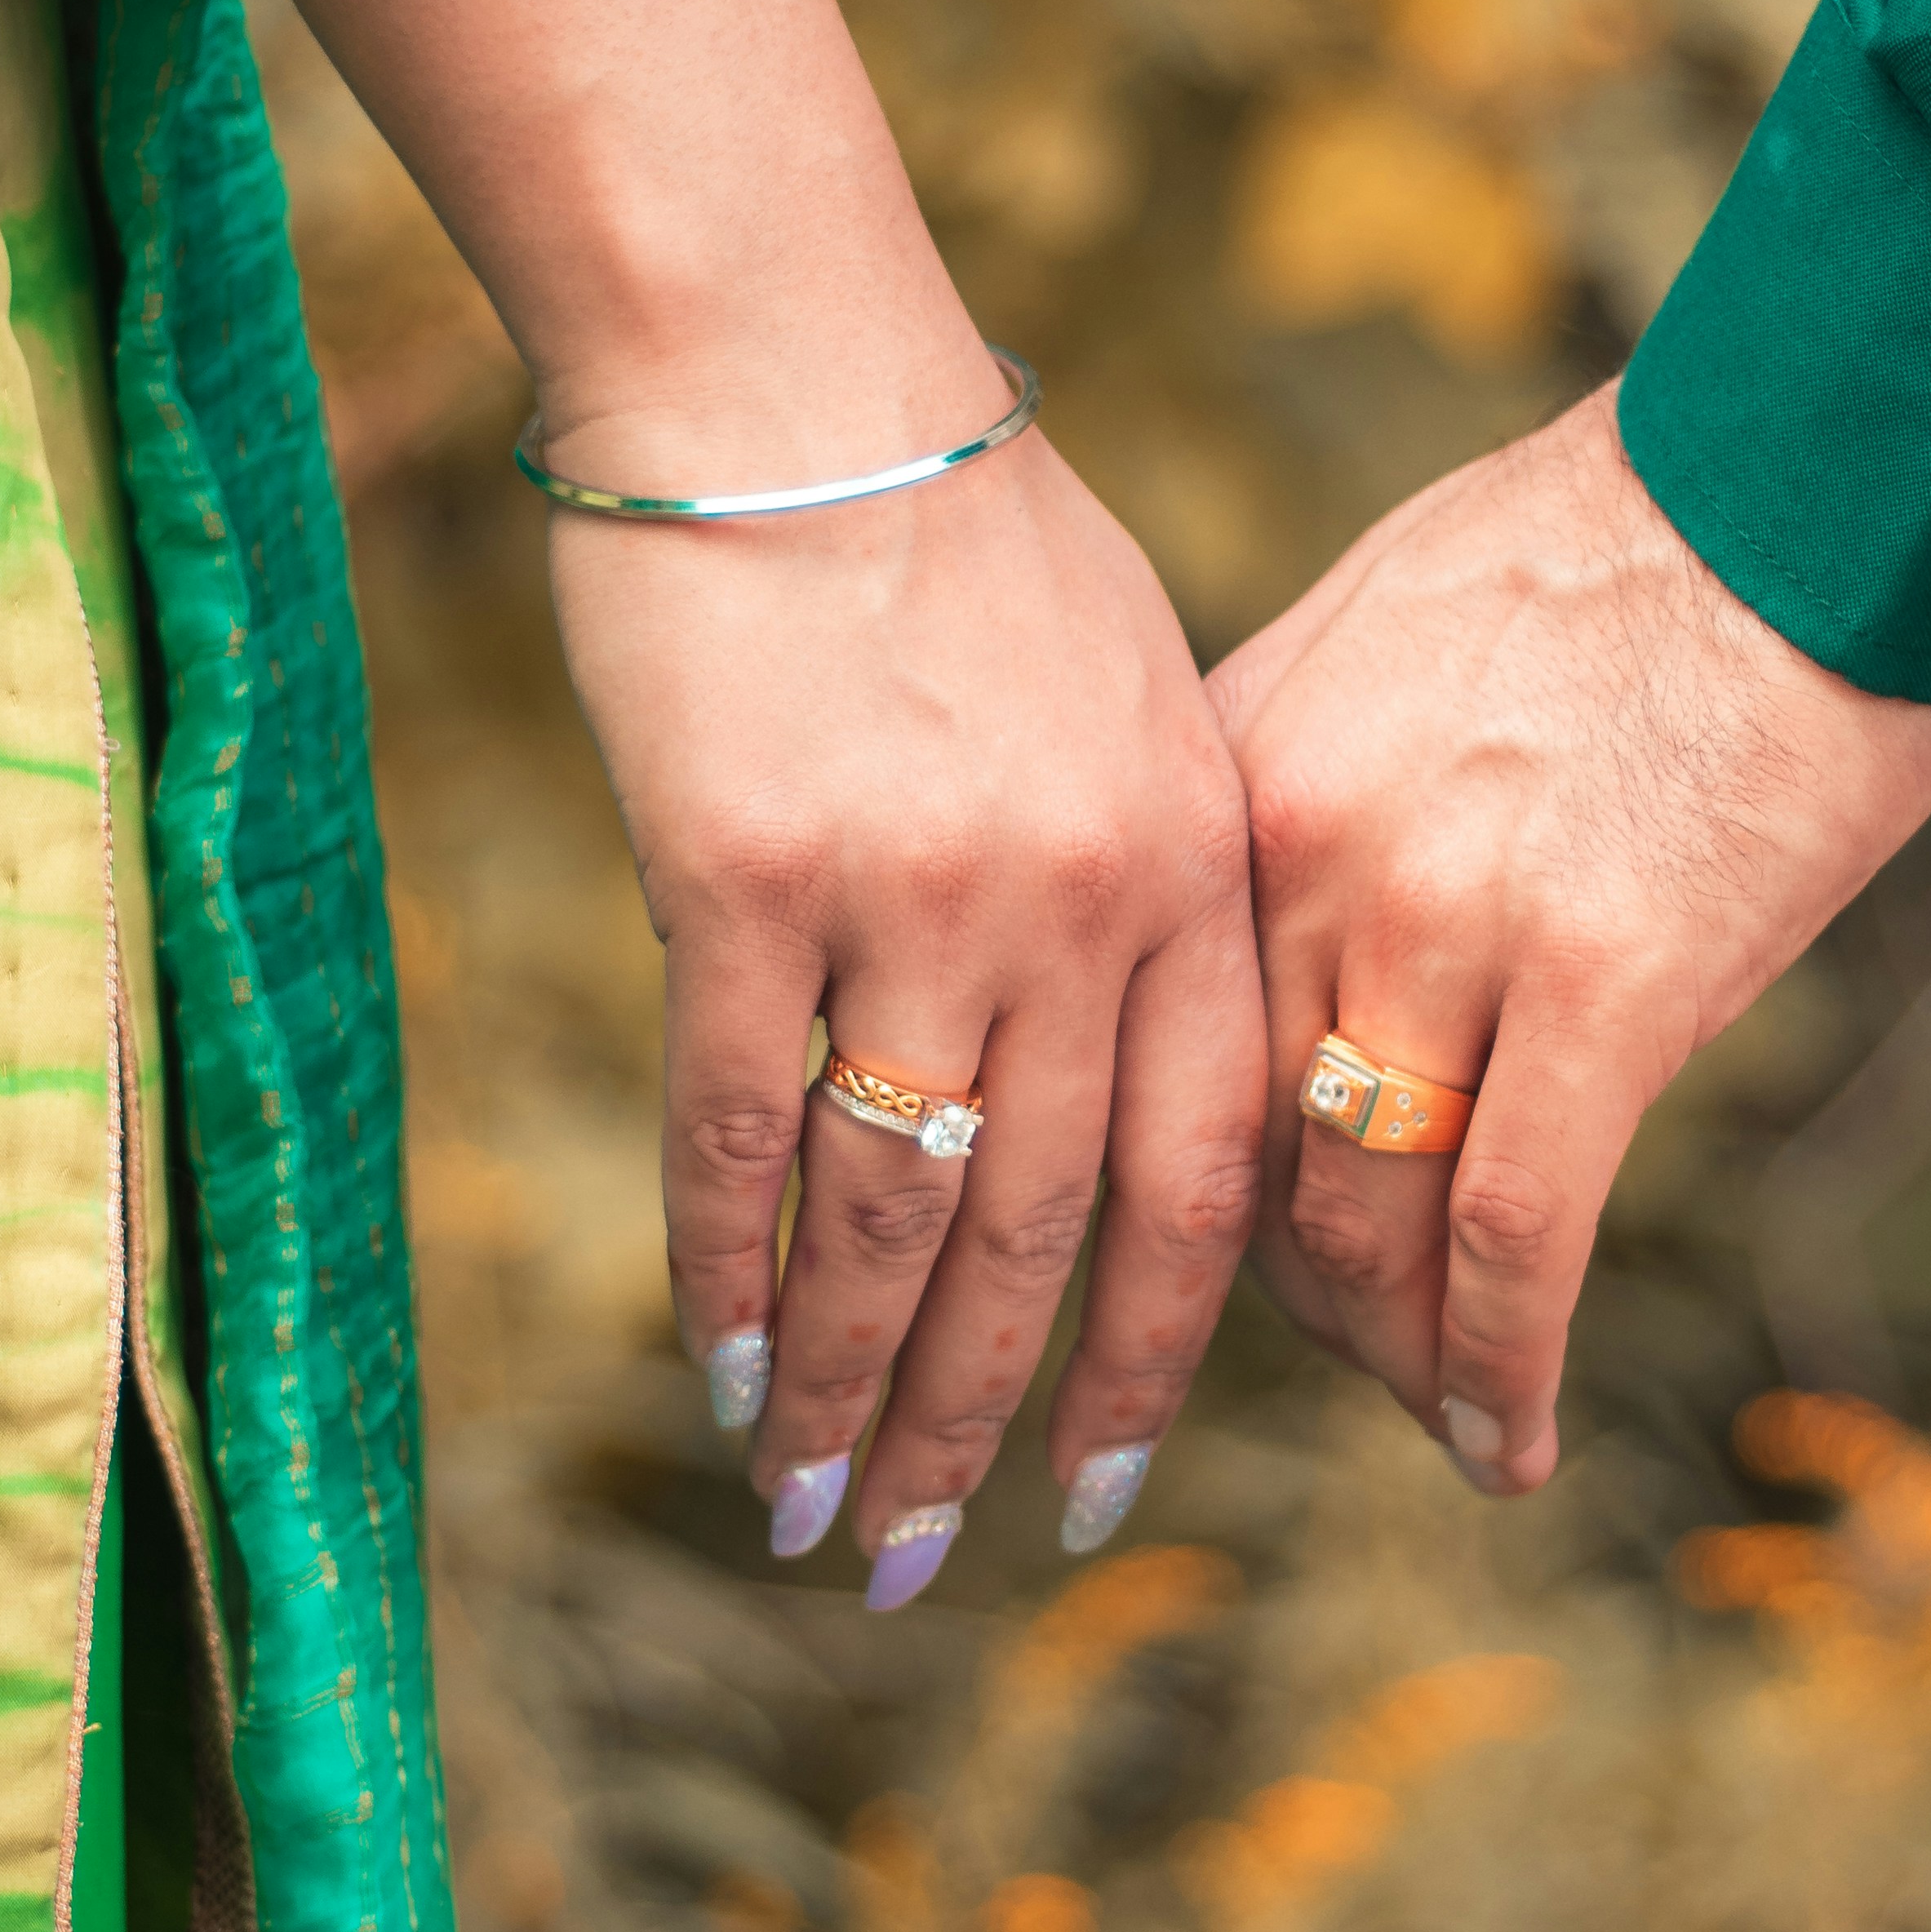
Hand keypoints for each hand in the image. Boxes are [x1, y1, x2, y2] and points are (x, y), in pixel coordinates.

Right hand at [549, 407, 1265, 1594]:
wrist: (785, 369)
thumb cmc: (949, 528)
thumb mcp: (1125, 693)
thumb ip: (1145, 882)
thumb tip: (1122, 1072)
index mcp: (1189, 865)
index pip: (1204, 1172)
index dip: (1157, 1351)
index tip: (1107, 1484)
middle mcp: (1077, 900)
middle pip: (1053, 1229)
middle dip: (996, 1424)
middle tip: (935, 1562)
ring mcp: (915, 892)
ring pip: (900, 1210)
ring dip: (858, 1388)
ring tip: (819, 1513)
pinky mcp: (744, 873)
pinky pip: (738, 1123)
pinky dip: (731, 1266)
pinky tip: (726, 1368)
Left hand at [1206, 385, 1930, 1490]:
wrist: (1806, 469)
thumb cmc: (1629, 548)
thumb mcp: (1388, 639)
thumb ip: (1313, 795)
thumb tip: (1297, 939)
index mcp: (1239, 776)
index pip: (1159, 1042)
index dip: (1180, 1184)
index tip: (1205, 1262)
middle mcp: (1306, 858)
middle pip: (1237, 1156)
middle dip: (1281, 1297)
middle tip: (1352, 1360)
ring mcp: (1447, 923)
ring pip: (1358, 1225)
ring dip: (1391, 1357)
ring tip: (1438, 1412)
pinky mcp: (1609, 985)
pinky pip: (1515, 1236)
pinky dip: (1496, 1371)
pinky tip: (1503, 1450)